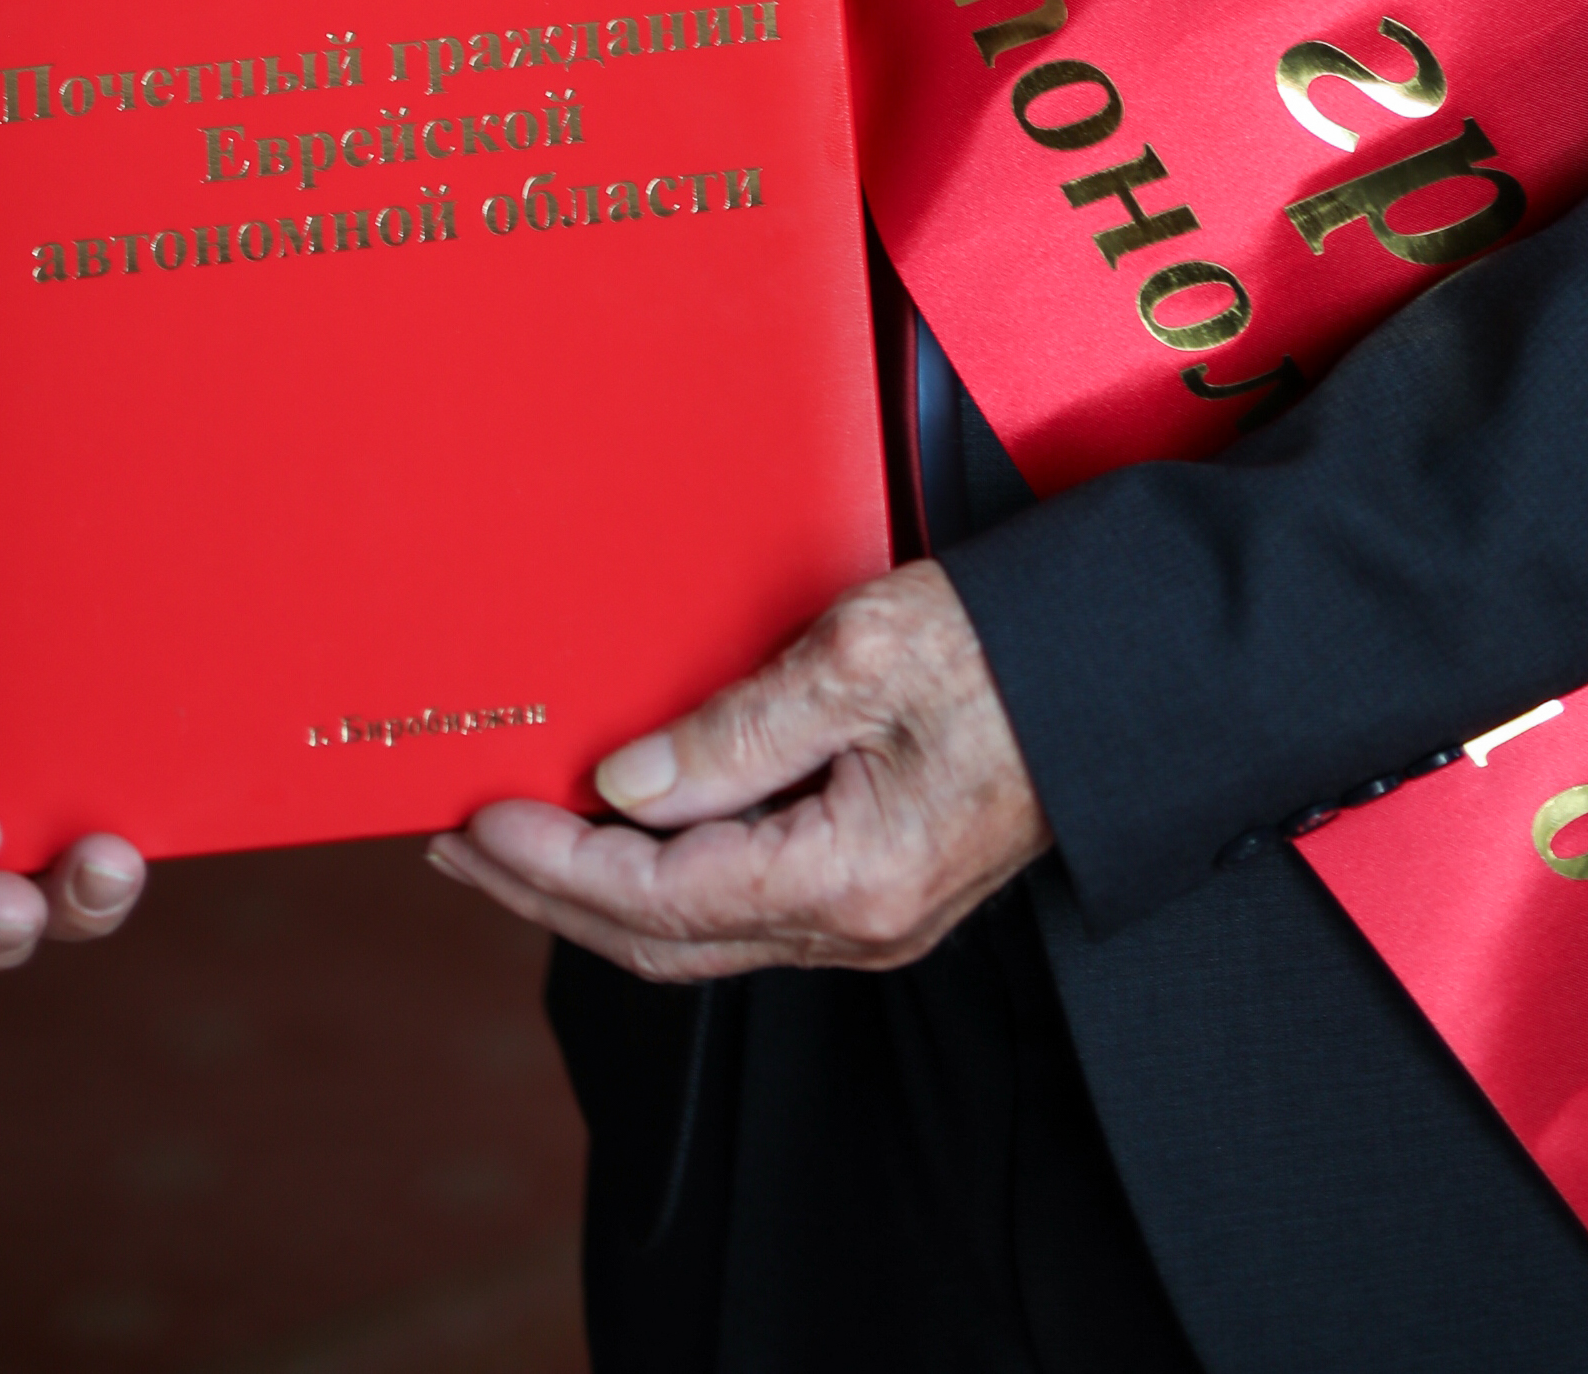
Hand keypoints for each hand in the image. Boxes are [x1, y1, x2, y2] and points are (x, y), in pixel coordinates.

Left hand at [432, 558, 1047, 980]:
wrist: (1130, 674)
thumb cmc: (1014, 649)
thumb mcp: (865, 657)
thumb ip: (738, 731)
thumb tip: (626, 787)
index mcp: (849, 877)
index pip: (653, 895)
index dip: (551, 860)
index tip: (478, 816)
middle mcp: (857, 926)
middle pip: (659, 938)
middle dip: (546, 892)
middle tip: (457, 849)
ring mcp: (872, 919)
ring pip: (696, 934)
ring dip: (594, 893)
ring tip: (513, 846)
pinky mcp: (880, 889)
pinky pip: (742, 907)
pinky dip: (661, 882)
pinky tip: (625, 838)